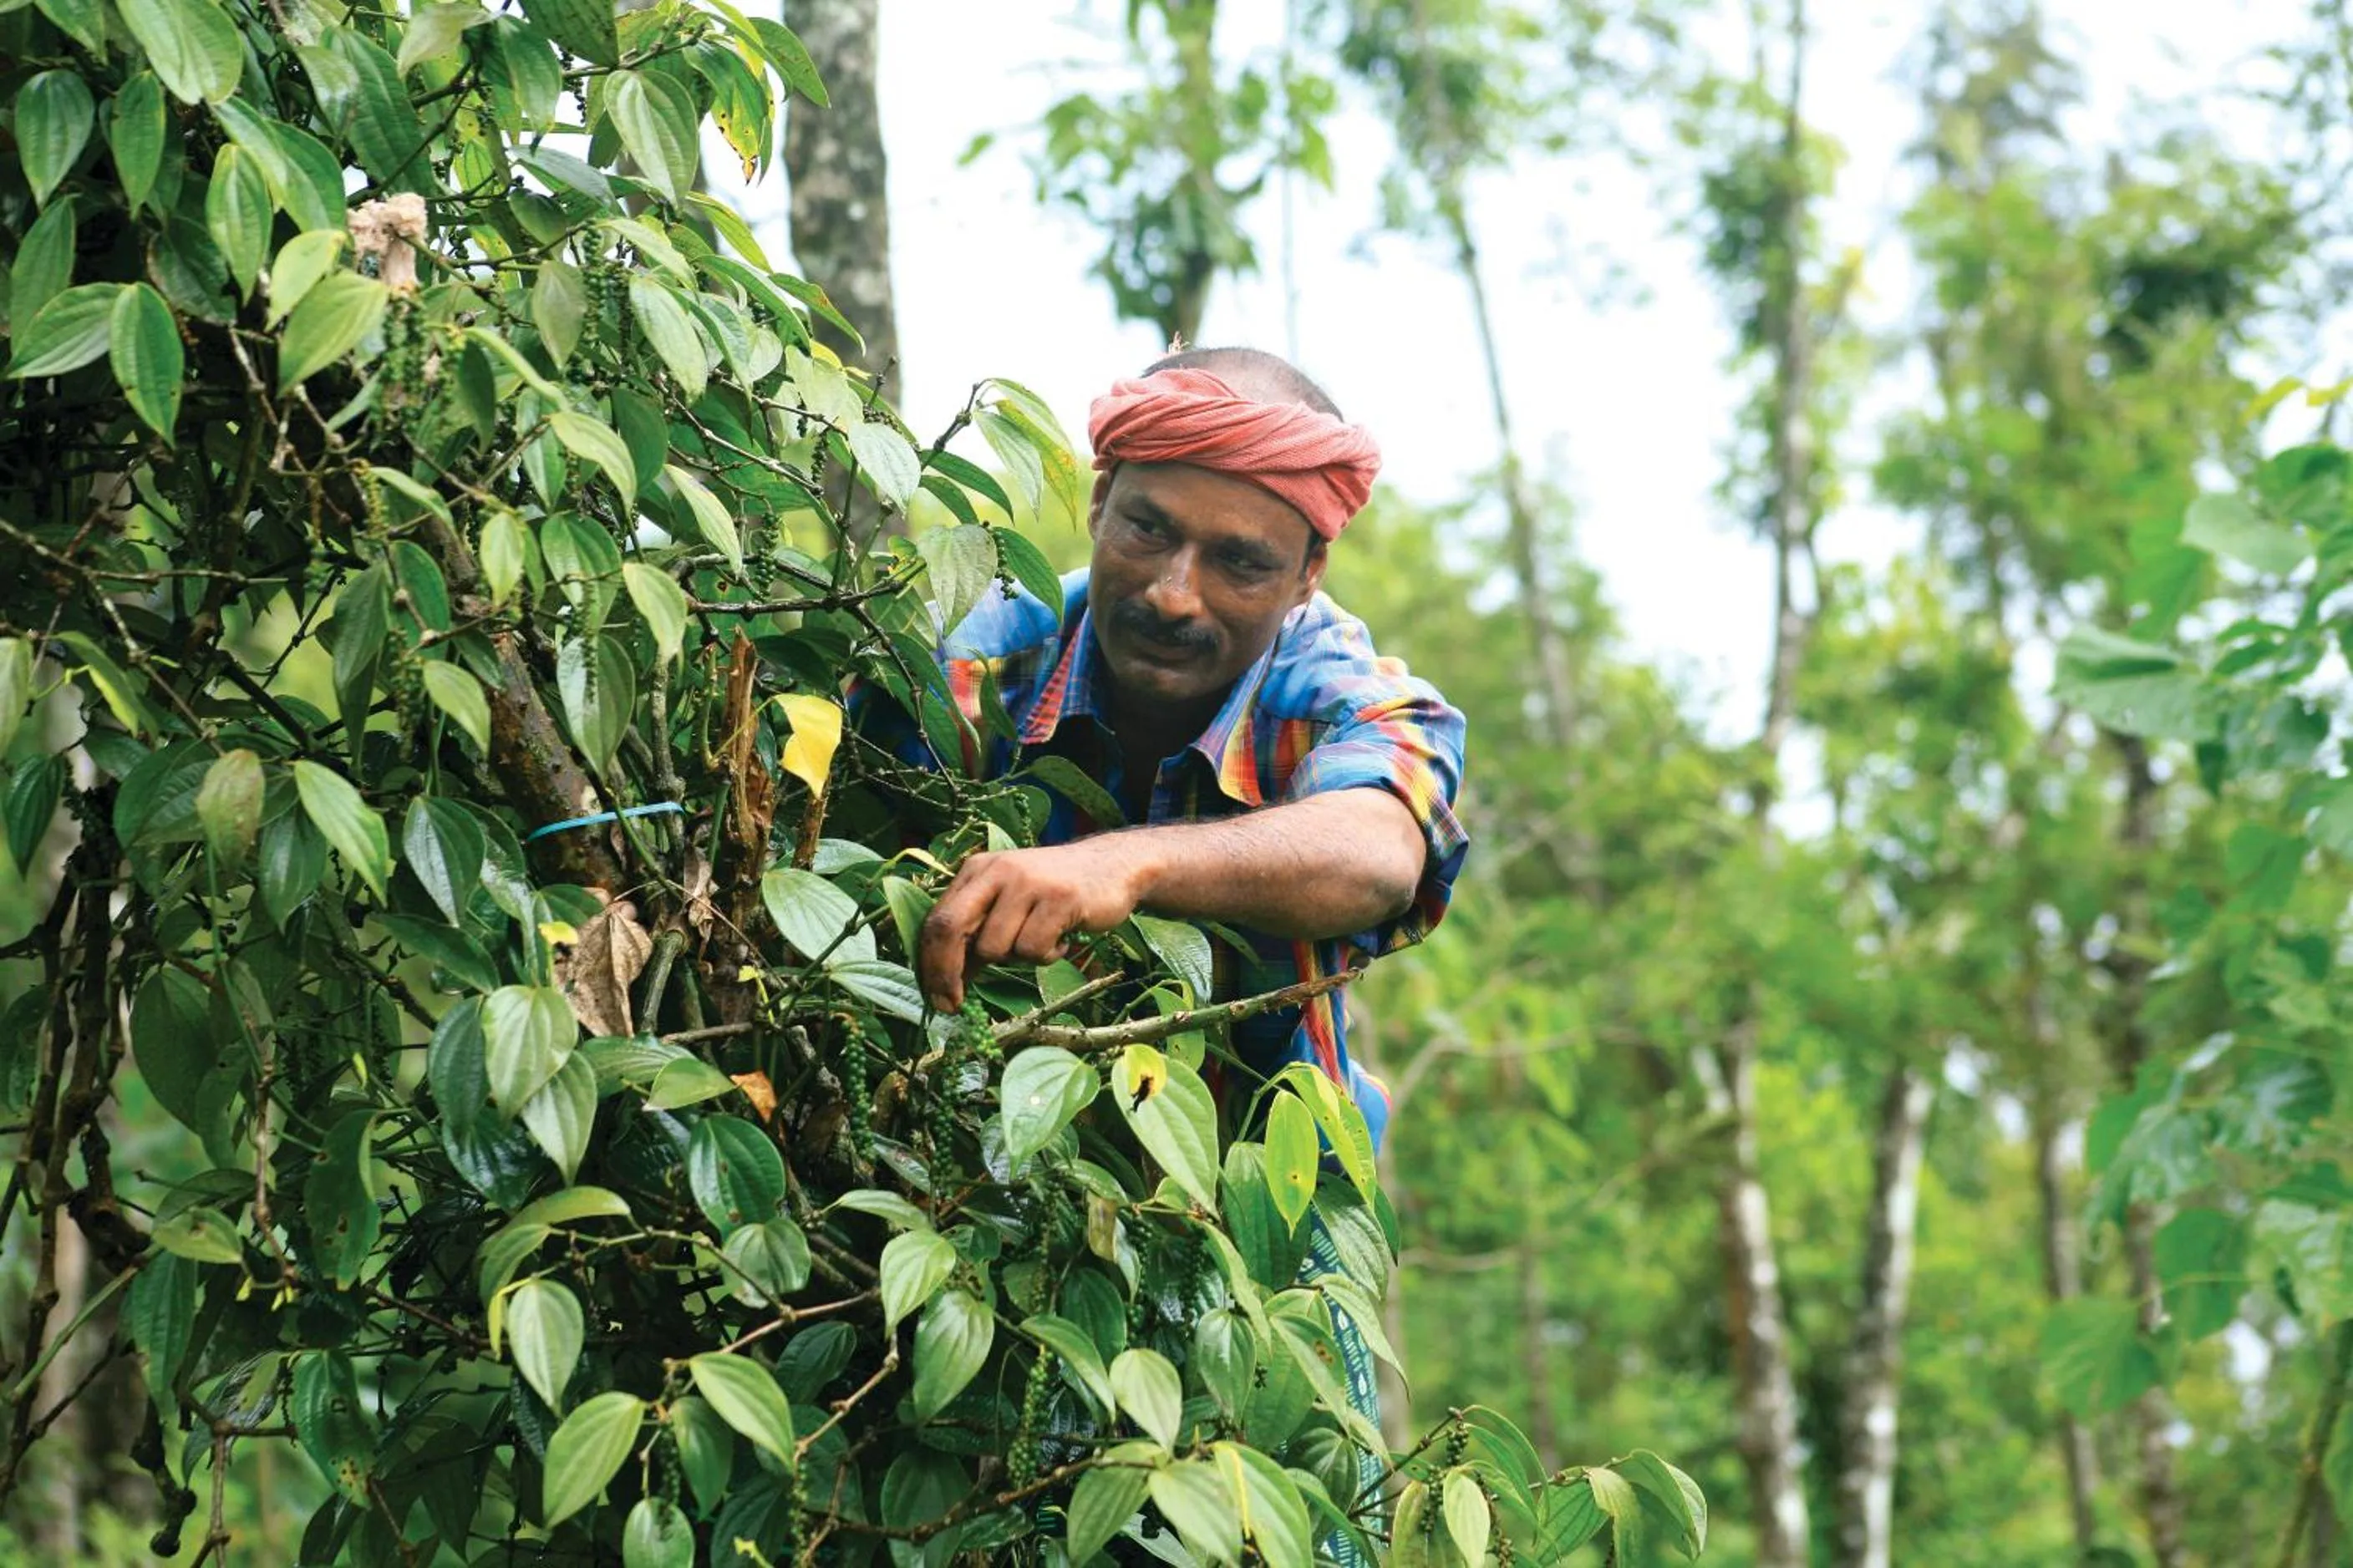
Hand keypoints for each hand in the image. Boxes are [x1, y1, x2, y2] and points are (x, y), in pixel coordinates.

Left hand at [917, 839, 1153, 1010]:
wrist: (1114, 866)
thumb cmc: (1054, 894)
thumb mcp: (1008, 905)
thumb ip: (976, 934)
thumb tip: (946, 984)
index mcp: (978, 870)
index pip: (937, 919)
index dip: (930, 964)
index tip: (937, 998)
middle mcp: (997, 870)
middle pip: (951, 928)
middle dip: (946, 972)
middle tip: (952, 1004)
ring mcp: (1028, 882)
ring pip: (996, 948)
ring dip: (1017, 957)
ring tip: (1041, 939)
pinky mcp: (1059, 898)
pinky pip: (1034, 949)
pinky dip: (1047, 955)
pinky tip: (1062, 936)